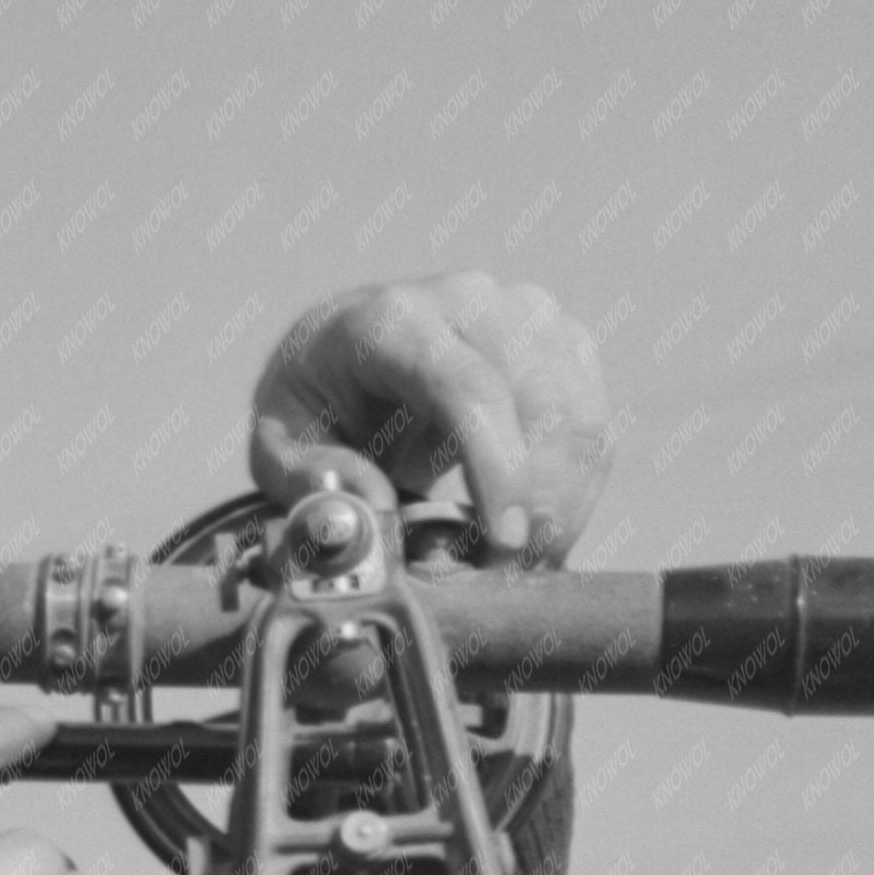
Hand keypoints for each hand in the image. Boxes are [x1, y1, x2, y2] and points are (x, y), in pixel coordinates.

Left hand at [247, 274, 611, 566]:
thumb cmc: (313, 410)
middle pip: (540, 400)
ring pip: (580, 415)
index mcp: (390, 320)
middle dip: (540, 501)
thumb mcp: (280, 448)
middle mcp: (467, 299)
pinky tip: (541, 531)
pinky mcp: (559, 342)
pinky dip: (578, 490)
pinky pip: (593, 424)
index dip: (498, 468)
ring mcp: (523, 314)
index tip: (504, 544)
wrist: (347, 359)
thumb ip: (311, 480)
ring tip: (522, 564)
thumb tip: (369, 506)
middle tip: (509, 574)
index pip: (468, 387)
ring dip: (564, 504)